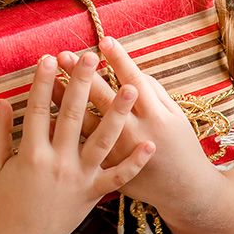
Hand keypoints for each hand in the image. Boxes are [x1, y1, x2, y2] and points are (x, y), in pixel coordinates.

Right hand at [0, 51, 153, 233]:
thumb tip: (1, 102)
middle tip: (91, 57)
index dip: (44, 82)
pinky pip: (118, 177)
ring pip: (102, 140)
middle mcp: (57, 162)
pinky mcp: (93, 192)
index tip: (50, 58)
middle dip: (82, 84)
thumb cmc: (6, 203)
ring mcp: (79, 178)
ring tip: (131, 87)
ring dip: (117, 113)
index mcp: (30, 154)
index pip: (37, 109)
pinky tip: (150, 145)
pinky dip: (134, 162)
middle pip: (72, 116)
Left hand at [54, 37, 216, 209]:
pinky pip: (80, 149)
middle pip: (103, 98)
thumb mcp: (177, 116)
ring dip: (66, 100)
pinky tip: (48, 116)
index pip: (134, 80)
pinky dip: (64, 134)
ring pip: (86, 123)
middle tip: (64, 54)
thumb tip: (132, 73)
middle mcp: (134, 133)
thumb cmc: (182, 148)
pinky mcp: (107, 171)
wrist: (184, 193)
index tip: (103, 40)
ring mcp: (118, 154)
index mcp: (155, 116)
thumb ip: (156, 93)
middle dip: (82, 75)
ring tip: (49, 80)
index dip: (119, 59)